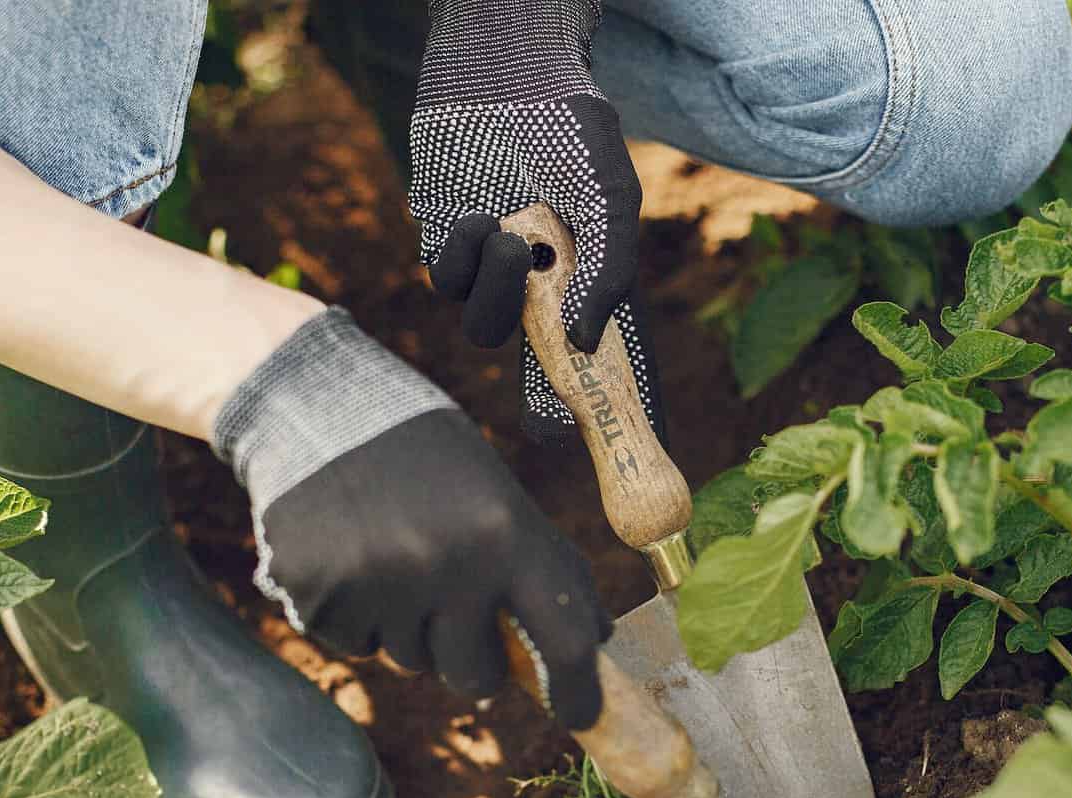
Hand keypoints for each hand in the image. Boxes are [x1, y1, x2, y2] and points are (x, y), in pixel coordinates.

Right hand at [258, 408, 609, 727]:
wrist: (320, 408)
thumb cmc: (428, 459)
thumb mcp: (500, 496)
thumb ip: (547, 568)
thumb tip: (597, 640)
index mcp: (505, 534)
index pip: (564, 641)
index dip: (577, 691)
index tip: (579, 715)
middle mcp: (446, 565)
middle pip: (476, 676)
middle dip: (472, 660)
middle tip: (454, 612)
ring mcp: (379, 585)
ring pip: (410, 663)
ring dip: (409, 629)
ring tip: (392, 557)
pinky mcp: (320, 597)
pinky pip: (356, 647)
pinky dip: (357, 618)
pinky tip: (350, 559)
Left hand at [408, 0, 660, 445]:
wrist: (503, 65)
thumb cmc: (569, 126)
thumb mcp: (612, 199)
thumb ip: (610, 272)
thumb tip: (585, 343)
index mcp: (593, 279)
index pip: (611, 359)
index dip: (617, 410)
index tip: (625, 459)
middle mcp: (544, 285)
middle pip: (542, 369)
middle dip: (545, 406)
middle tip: (551, 433)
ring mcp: (494, 270)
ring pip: (486, 329)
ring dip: (497, 293)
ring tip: (511, 234)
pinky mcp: (447, 244)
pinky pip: (447, 282)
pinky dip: (463, 257)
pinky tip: (478, 214)